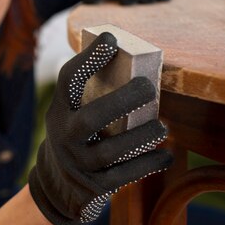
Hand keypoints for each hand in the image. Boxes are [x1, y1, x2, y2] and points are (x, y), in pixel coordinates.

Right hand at [28, 32, 171, 224]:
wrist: (58, 185)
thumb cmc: (77, 137)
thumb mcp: (72, 114)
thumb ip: (91, 94)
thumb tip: (133, 59)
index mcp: (60, 110)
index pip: (69, 80)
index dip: (88, 58)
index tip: (111, 39)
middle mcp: (65, 136)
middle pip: (91, 119)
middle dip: (122, 101)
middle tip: (148, 87)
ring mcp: (78, 163)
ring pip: (110, 152)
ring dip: (141, 137)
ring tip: (162, 128)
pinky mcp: (94, 186)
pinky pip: (124, 177)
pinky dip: (147, 165)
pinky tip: (166, 155)